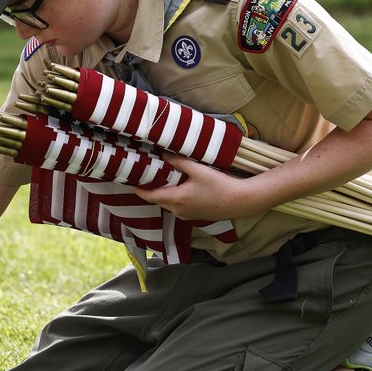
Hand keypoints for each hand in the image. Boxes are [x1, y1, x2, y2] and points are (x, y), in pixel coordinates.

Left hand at [134, 153, 264, 220]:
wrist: (240, 201)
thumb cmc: (219, 185)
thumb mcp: (198, 170)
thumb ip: (179, 162)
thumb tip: (164, 155)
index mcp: (176, 199)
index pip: (151, 196)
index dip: (139, 190)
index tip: (131, 182)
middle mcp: (179, 210)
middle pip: (159, 200)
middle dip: (152, 190)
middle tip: (147, 176)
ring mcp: (187, 215)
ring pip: (169, 204)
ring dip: (164, 194)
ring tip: (162, 180)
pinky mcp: (196, 216)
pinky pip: (179, 208)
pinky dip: (175, 199)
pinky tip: (180, 189)